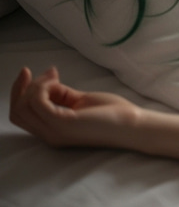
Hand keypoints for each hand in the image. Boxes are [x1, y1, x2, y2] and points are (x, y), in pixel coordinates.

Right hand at [9, 67, 139, 148]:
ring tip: (54, 76)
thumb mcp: (81, 101)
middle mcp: (49, 135)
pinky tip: (56, 80)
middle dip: (22, 87)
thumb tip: (49, 82)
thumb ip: (62, 96)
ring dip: (34, 86)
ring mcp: (55, 131)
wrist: (132, 124)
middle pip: (17, 112)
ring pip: (23, 107)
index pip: (21, 115)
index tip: (29, 73)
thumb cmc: (112, 113)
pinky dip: (42, 87)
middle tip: (42, 72)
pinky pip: (38, 103)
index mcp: (53, 131)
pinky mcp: (63, 123)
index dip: (20, 93)